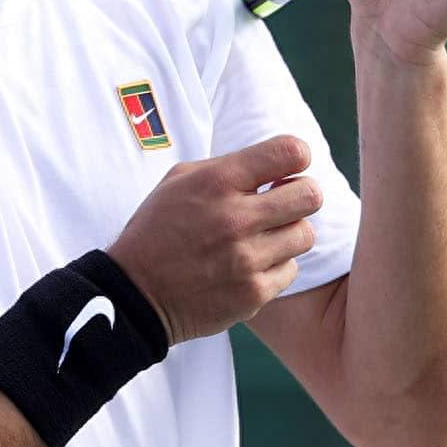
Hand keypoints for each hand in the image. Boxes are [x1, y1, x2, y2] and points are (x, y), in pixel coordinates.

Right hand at [105, 136, 323, 344]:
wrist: (135, 293)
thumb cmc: (159, 228)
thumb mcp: (179, 180)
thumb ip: (228, 166)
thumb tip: (278, 164)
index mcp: (217, 181)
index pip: (289, 152)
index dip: (296, 156)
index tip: (286, 168)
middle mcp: (235, 218)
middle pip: (310, 195)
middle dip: (301, 195)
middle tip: (283, 203)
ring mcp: (246, 259)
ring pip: (305, 235)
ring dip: (289, 233)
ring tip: (264, 236)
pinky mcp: (253, 293)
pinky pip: (291, 270)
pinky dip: (276, 266)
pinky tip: (251, 264)